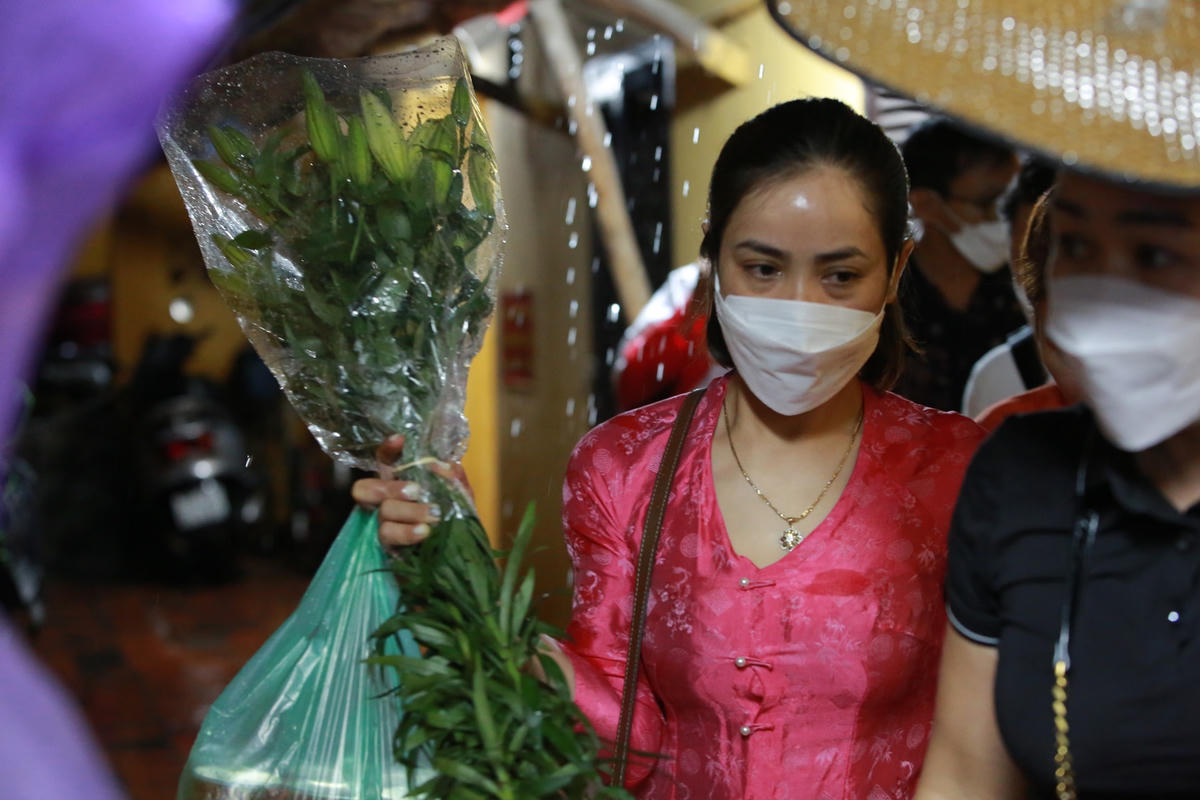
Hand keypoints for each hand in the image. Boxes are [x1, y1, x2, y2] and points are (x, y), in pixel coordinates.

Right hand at [350, 434, 470, 552]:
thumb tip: (444, 464)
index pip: (385, 463)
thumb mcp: (461, 497)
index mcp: (401, 484)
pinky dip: (407, 531)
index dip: (386, 450)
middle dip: (390, 487)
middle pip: (365, 488)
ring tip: (434, 515)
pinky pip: (388, 536)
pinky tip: (425, 531)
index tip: (399, 440)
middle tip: (416, 491)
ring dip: (410, 511)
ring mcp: (384, 526)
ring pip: (383, 512)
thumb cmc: (456, 524)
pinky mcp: (387, 548)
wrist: (462, 561)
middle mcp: (387, 503)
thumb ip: (454, 478)